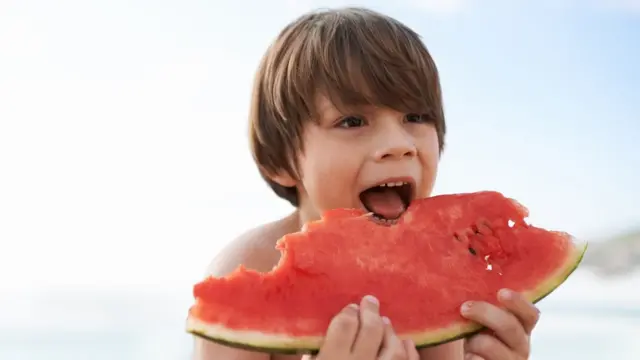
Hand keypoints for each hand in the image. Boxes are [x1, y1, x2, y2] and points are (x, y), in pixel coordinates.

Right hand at [303, 295, 418, 359]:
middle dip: (372, 313)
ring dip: (390, 333)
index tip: (351, 307)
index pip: (344, 326)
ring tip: (386, 323)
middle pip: (372, 331)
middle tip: (370, 302)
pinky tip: (406, 343)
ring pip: (394, 349)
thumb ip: (313, 351)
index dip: (349, 312)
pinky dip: (410, 352)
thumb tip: (315, 331)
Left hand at [461, 289, 539, 359]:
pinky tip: (471, 356)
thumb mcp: (486, 318)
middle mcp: (522, 345)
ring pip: (489, 344)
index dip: (518, 302)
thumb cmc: (480, 333)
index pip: (530, 313)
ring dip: (472, 340)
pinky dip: (471, 356)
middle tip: (464, 308)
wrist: (476, 359)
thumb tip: (465, 273)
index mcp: (523, 327)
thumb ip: (488, 303)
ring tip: (469, 342)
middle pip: (509, 326)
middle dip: (484, 313)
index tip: (501, 292)